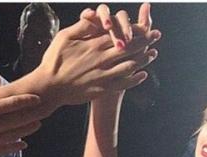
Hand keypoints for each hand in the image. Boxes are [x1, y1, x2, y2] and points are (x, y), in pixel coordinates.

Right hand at [0, 77, 42, 156]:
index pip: (10, 104)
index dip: (26, 101)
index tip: (37, 98)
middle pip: (16, 121)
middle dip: (31, 116)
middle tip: (43, 112)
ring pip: (13, 136)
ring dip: (27, 130)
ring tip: (37, 125)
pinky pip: (4, 149)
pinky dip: (15, 146)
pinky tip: (23, 144)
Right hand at [35, 5, 159, 108]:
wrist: (50, 87)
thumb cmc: (54, 61)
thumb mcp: (64, 37)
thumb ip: (82, 27)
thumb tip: (94, 17)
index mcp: (93, 45)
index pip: (119, 34)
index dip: (134, 30)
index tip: (146, 26)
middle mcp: (101, 59)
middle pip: (128, 48)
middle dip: (144, 41)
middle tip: (157, 36)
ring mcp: (103, 75)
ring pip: (128, 65)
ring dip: (143, 59)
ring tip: (153, 54)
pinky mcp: (102, 88)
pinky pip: (123, 83)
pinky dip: (134, 79)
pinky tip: (143, 75)